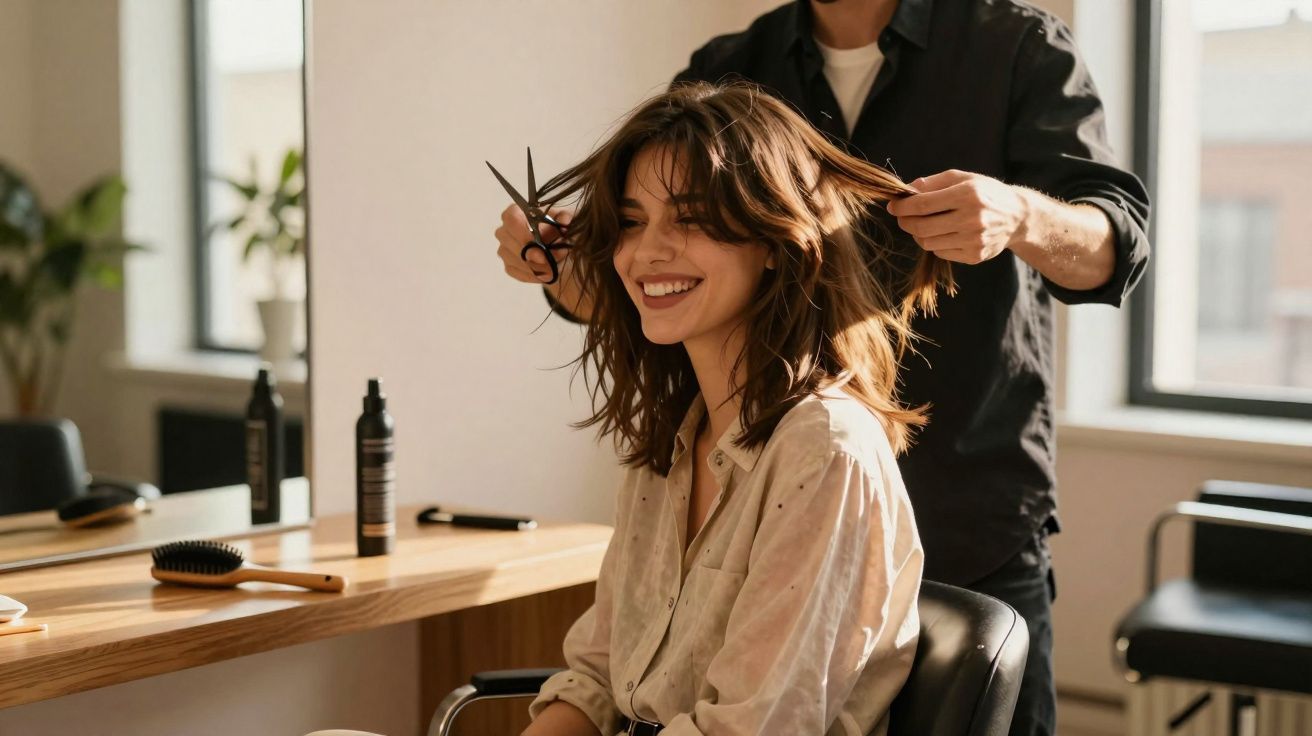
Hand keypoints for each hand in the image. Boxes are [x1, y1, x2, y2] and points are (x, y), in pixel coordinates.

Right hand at [495, 203, 571, 282]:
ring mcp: (504, 250)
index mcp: (515, 213)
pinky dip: (537, 275)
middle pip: (513, 244)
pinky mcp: (509, 267)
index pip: (512, 220)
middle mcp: (504, 231)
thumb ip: (564, 218)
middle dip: (535, 255)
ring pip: (518, 261)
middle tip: (554, 259)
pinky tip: (548, 273)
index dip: (524, 233)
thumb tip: (565, 221)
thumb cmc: (556, 229)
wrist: (556, 247)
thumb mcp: (563, 220)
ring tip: (556, 264)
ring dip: (540, 266)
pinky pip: (520, 274)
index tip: (540, 245)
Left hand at [886, 170, 1032, 265]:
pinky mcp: (975, 256)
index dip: (902, 206)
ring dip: (918, 233)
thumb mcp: (963, 178)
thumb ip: (933, 183)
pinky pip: (940, 252)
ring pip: (928, 242)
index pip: (923, 204)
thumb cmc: (986, 193)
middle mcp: (972, 218)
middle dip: (905, 222)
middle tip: (902, 217)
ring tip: (922, 224)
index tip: (893, 206)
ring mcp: (974, 240)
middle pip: (921, 226)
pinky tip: (942, 233)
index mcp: (968, 194)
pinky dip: (935, 243)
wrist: (1017, 217)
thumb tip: (906, 190)